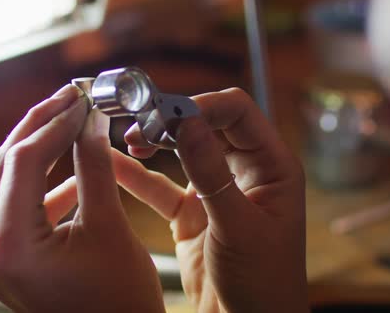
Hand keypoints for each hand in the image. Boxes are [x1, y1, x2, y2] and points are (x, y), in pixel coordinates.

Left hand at [0, 85, 164, 312]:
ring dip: (40, 150)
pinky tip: (75, 171)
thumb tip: (92, 119)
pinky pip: (20, 207)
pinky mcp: (9, 259)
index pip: (23, 162)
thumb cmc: (121, 300)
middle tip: (70, 97)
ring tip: (72, 123)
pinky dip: (45, 183)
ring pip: (9, 183)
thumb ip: (96, 167)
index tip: (82, 98)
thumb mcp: (110, 226)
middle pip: (6, 167)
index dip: (55, 123)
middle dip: (40, 126)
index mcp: (10, 248)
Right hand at [119, 88, 308, 312]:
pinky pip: (163, 186)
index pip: (238, 113)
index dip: (202, 106)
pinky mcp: (193, 212)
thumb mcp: (236, 227)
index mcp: (272, 166)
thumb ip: (211, 174)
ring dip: (156, 141)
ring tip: (130, 138)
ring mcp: (217, 189)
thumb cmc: (262, 284)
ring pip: (183, 150)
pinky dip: (140, 176)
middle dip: (173, 118)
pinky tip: (117, 166)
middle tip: (140, 121)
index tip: (165, 112)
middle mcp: (246, 171)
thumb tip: (187, 121)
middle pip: (208, 125)